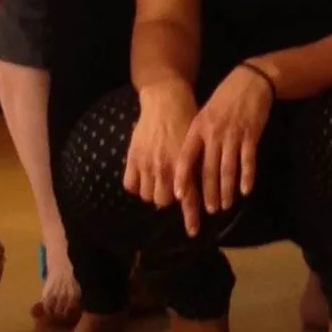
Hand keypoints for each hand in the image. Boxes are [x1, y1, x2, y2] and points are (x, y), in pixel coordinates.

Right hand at [123, 79, 197, 214]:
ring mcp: (147, 163)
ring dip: (153, 192)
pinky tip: (143, 177)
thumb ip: (197, 168)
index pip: (188, 198)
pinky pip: (131, 185)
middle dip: (168, 199)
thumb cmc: (187, 119)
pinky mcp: (132, 158)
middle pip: (163, 201)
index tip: (193, 232)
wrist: (165, 99)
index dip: (191, 217)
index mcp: (185, 165)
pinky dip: (136, 185)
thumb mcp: (197, 145)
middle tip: (171, 189)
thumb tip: (200, 189)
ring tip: (158, 180)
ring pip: (147, 195)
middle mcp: (165, 168)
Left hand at [178, 63, 273, 228]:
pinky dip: (247, 176)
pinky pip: (248, 160)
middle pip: (209, 168)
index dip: (182, 177)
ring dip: (227, 189)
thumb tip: (189, 164)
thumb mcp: (204, 115)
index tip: (179, 196)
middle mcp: (213, 133)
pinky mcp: (250, 135)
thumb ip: (197, 137)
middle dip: (208, 192)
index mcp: (198, 128)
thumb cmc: (223, 100)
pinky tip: (246, 190)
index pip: (186, 157)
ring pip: (228, 168)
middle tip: (209, 210)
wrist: (249, 81)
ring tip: (226, 205)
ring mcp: (233, 135)